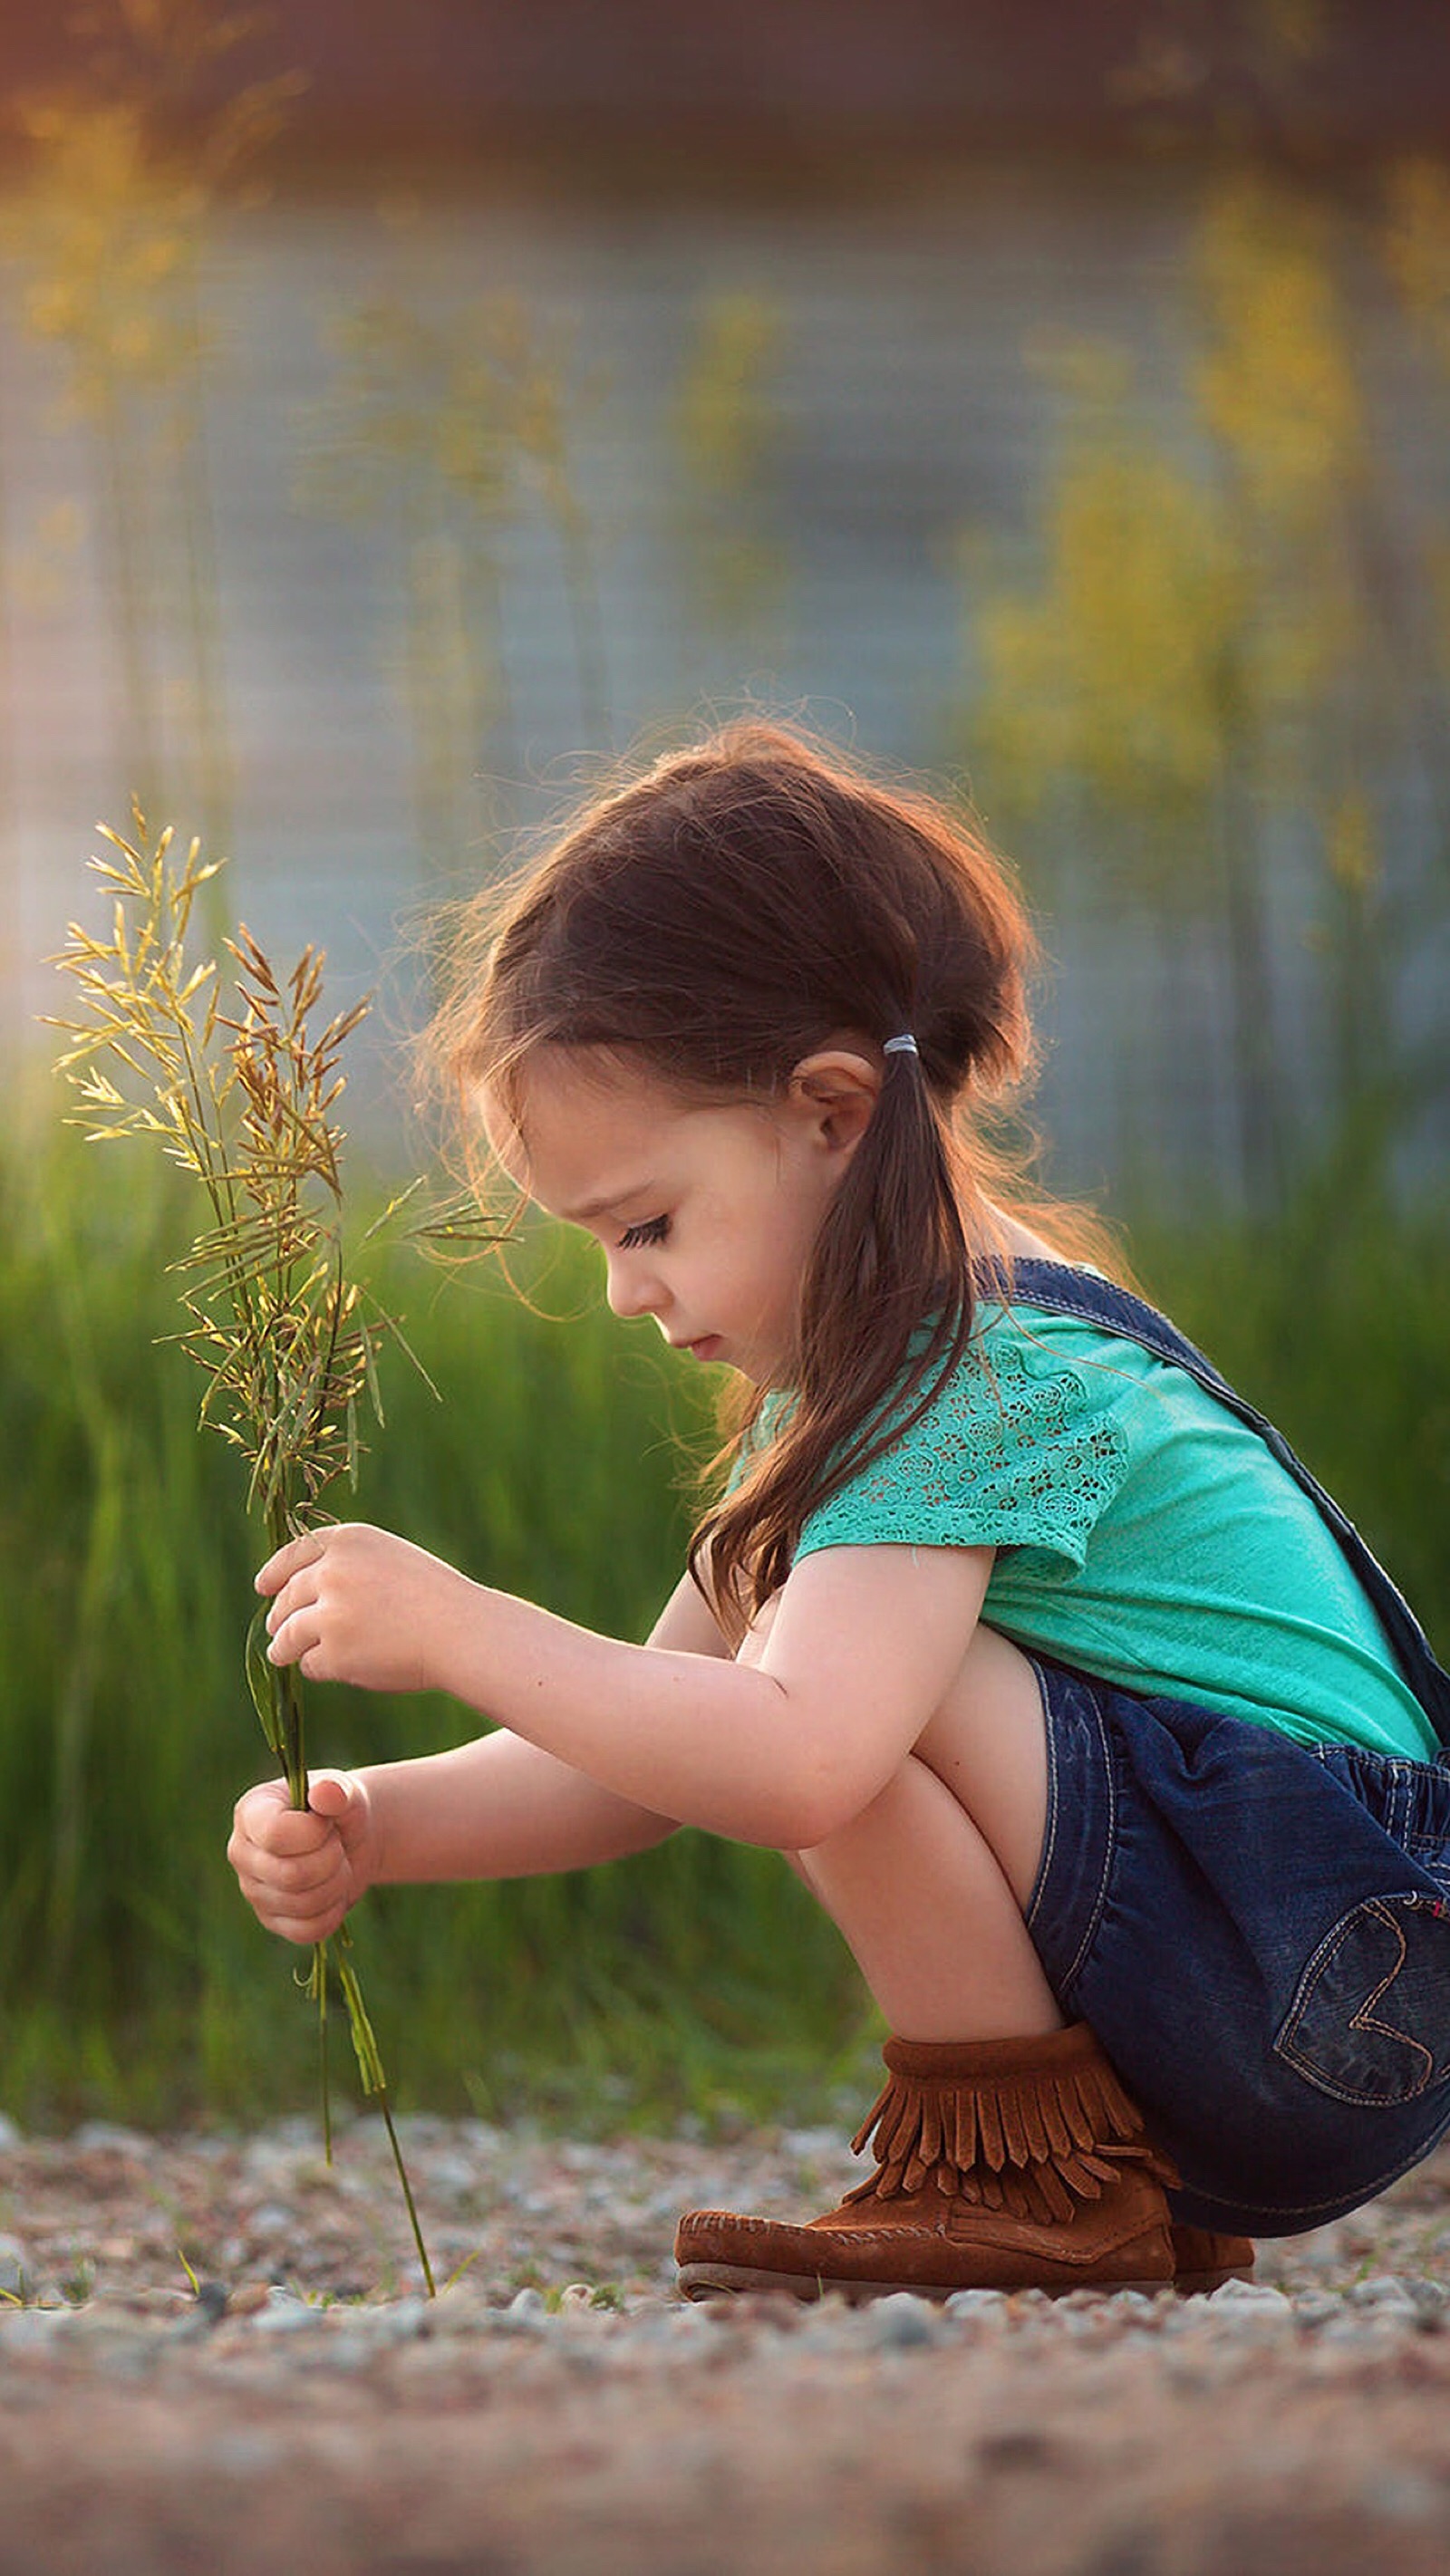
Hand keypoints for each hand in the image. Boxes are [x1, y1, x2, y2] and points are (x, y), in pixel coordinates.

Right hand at [227, 1770, 375, 1944]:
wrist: (351, 1839)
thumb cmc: (339, 1809)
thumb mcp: (344, 1791)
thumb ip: (336, 1790)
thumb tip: (324, 1792)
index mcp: (251, 1814)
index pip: (276, 1835)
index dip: (314, 1833)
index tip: (327, 1822)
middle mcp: (241, 1853)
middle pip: (291, 1875)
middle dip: (331, 1860)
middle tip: (337, 1845)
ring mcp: (253, 1890)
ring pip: (302, 1905)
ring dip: (336, 1884)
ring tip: (337, 1864)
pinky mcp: (270, 1920)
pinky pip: (306, 1930)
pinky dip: (332, 1913)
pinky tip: (333, 1892)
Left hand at [257, 1522, 470, 1693]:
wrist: (461, 1631)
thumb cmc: (434, 1598)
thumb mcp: (389, 1560)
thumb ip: (347, 1566)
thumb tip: (297, 1594)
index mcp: (348, 1541)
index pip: (293, 1554)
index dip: (274, 1572)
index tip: (263, 1587)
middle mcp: (332, 1572)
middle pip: (286, 1596)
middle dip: (280, 1616)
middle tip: (278, 1631)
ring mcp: (330, 1613)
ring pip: (287, 1634)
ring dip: (283, 1647)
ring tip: (282, 1655)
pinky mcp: (333, 1651)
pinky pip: (310, 1663)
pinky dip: (319, 1667)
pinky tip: (337, 1667)